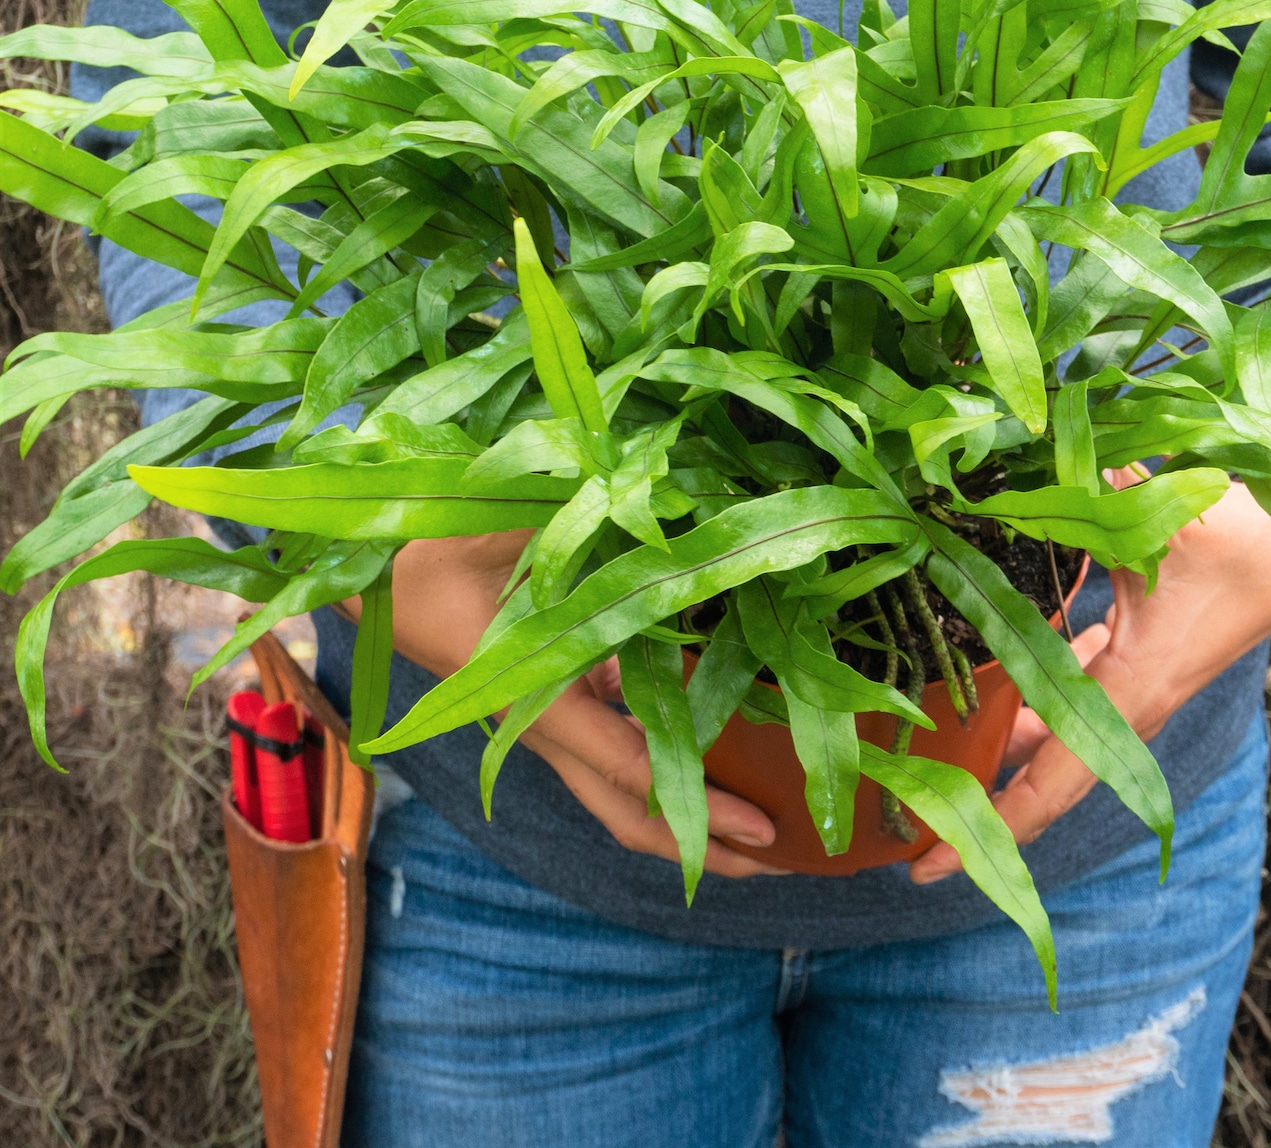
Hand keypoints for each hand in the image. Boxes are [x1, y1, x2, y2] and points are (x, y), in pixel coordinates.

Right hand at [339, 534, 782, 877]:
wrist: (377, 565)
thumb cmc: (440, 544)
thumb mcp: (516, 530)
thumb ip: (588, 533)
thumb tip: (678, 529)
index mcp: (536, 693)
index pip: (629, 763)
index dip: (695, 802)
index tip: (758, 826)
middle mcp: (546, 720)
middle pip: (628, 808)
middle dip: (700, 843)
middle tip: (775, 860)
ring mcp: (550, 713)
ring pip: (625, 781)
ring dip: (688, 804)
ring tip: (761, 816)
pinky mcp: (556, 691)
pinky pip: (621, 731)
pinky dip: (672, 743)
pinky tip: (726, 735)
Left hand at [911, 475, 1270, 883]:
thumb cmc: (1247, 539)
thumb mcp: (1160, 525)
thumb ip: (1082, 501)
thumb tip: (1011, 469)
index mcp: (1133, 692)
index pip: (1051, 782)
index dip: (992, 827)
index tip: (930, 866)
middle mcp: (1130, 703)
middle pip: (1042, 772)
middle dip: (978, 797)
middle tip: (905, 817)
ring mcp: (1134, 683)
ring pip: (1053, 727)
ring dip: (1001, 733)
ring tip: (937, 739)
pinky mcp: (1139, 654)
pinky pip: (1073, 686)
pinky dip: (1033, 684)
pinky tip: (1004, 655)